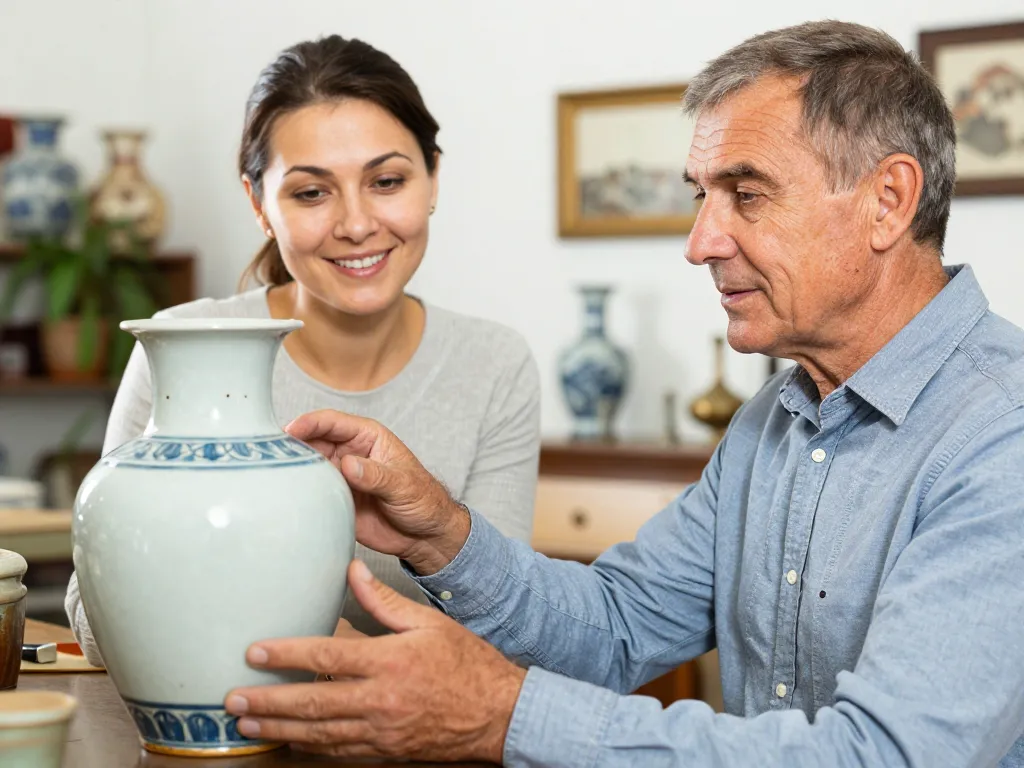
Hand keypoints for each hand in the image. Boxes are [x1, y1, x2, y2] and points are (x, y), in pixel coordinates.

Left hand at [225, 559, 526, 762]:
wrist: (497, 713)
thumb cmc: (467, 663)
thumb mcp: (429, 623)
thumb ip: (385, 601)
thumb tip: (351, 571)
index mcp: (389, 661)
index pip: (326, 655)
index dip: (285, 654)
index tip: (254, 652)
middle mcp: (379, 700)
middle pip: (311, 702)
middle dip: (266, 702)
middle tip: (232, 698)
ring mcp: (380, 730)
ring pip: (318, 733)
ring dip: (278, 729)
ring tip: (246, 724)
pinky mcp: (385, 751)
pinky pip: (339, 750)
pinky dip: (309, 747)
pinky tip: (289, 742)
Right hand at [286, 409, 469, 573]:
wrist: (425, 536)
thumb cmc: (423, 501)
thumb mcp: (403, 485)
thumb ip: (375, 475)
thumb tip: (348, 464)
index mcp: (367, 438)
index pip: (332, 422)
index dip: (308, 423)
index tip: (289, 430)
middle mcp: (348, 454)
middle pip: (311, 443)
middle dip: (290, 446)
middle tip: (268, 455)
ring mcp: (339, 477)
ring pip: (305, 468)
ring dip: (289, 471)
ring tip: (270, 477)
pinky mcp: (333, 501)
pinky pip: (309, 494)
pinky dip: (295, 494)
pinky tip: (281, 499)